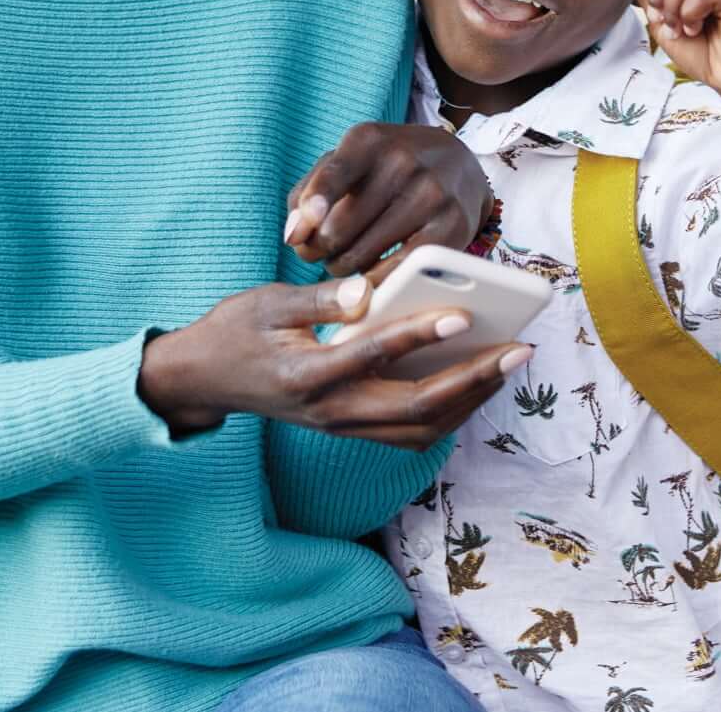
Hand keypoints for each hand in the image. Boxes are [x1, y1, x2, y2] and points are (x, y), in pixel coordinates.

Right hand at [137, 273, 529, 447]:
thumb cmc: (236, 330)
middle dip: (474, 381)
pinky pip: (409, 431)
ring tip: (506, 364)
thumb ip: (322, 299)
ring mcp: (341, 426)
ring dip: (470, 401)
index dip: (419, 335)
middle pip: (415, 410)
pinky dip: (448, 410)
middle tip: (517, 349)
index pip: (373, 356)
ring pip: (421, 430)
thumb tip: (369, 288)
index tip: (462, 312)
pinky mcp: (349, 427)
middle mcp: (330, 412)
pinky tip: (473, 379)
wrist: (203, 379)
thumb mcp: (268, 302)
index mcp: (308, 376)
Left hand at [284, 122, 491, 283]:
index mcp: (369, 140)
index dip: (314, 204)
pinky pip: (398, 270)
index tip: (296, 235)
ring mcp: (432, 194)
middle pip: (338, 228)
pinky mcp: (453, 227)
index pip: (335, 173)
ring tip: (343, 260)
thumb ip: (309, 192)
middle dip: (317, 249)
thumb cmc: (388, 166)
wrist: (458, 163)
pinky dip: (374, 281)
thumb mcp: (348, 161)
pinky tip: (368, 275)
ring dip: (341, 267)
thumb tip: (294, 236)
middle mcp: (403, 162)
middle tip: (318, 251)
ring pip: (363, 255)